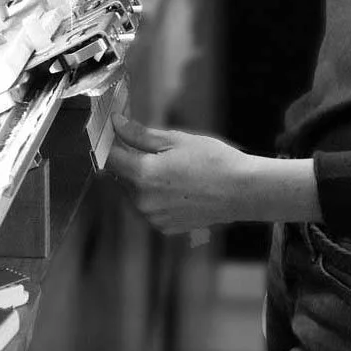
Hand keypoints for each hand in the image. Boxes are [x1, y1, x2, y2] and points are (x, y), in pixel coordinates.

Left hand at [104, 115, 252, 233]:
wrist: (241, 191)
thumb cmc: (213, 161)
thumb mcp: (176, 140)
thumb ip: (140, 135)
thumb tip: (116, 123)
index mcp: (143, 176)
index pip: (109, 159)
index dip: (110, 144)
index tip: (116, 134)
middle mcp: (142, 201)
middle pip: (121, 177)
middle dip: (129, 162)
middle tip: (153, 149)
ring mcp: (153, 217)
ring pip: (133, 193)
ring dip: (141, 180)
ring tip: (171, 169)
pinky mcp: (164, 227)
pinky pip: (148, 208)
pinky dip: (154, 197)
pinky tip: (176, 186)